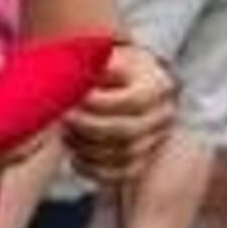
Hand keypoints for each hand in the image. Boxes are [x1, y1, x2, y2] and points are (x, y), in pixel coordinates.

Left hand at [60, 41, 177, 184]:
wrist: (123, 80)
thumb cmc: (108, 66)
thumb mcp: (105, 54)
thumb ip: (94, 61)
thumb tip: (78, 74)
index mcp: (158, 86)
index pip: (133, 101)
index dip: (100, 103)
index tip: (75, 98)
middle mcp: (163, 115)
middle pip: (128, 131)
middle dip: (88, 127)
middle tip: (63, 118)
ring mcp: (156, 139)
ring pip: (124, 154)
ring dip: (88, 148)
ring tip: (65, 134)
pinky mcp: (144, 158)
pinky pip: (123, 173)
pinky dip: (96, 170)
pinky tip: (75, 158)